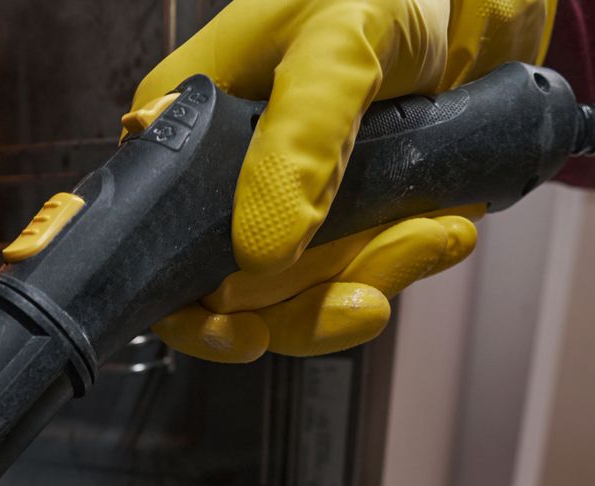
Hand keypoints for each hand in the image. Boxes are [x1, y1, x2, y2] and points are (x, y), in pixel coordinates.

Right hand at [129, 0, 553, 360]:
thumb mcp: (338, 44)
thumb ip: (301, 135)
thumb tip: (260, 249)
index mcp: (184, 130)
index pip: (156, 247)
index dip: (192, 308)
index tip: (244, 333)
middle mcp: (224, 176)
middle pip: (233, 295)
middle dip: (310, 301)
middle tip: (369, 291)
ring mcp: (285, 203)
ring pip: (304, 296)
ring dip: (373, 278)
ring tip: (429, 234)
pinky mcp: (344, 218)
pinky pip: (358, 275)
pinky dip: (402, 262)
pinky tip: (438, 228)